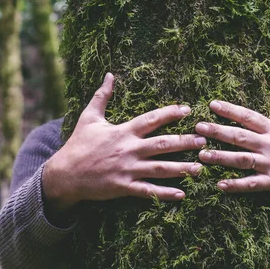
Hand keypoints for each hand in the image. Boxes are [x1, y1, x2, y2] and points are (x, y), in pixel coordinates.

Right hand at [43, 73, 205, 211]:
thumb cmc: (78, 144)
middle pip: (163, 144)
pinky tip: (182, 193)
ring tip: (200, 167)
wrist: (65, 173)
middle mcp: (128, 150)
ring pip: (160, 169)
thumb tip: (109, 75)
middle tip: (204, 139)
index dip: (170, 113)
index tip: (187, 109)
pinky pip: (148, 190)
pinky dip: (165, 193)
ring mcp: (127, 169)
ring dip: (182, 168)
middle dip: (185, 141)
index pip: (151, 119)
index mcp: (122, 131)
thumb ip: (102, 96)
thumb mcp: (88, 117)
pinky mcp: (124, 187)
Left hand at [194, 80, 269, 205]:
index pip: (249, 117)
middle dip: (218, 131)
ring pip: (242, 160)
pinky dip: (236, 185)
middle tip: (198, 127)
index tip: (212, 104)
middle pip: (241, 136)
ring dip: (221, 157)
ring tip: (202, 155)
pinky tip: (219, 184)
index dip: (231, 110)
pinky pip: (251, 184)